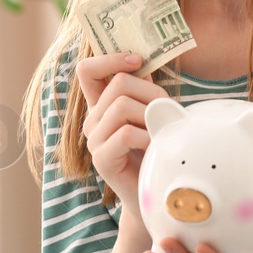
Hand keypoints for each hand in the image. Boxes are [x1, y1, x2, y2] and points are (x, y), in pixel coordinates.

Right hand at [75, 51, 169, 220]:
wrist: (153, 193)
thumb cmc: (155, 150)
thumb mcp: (151, 113)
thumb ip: (144, 89)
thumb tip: (145, 62)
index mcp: (101, 106)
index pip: (87, 70)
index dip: (110, 58)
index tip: (137, 61)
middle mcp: (92, 120)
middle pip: (118, 84)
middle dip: (151, 91)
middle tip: (165, 110)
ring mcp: (94, 140)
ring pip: (122, 106)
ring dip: (151, 115)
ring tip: (160, 130)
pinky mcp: (102, 159)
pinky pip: (126, 133)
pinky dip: (147, 136)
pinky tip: (154, 146)